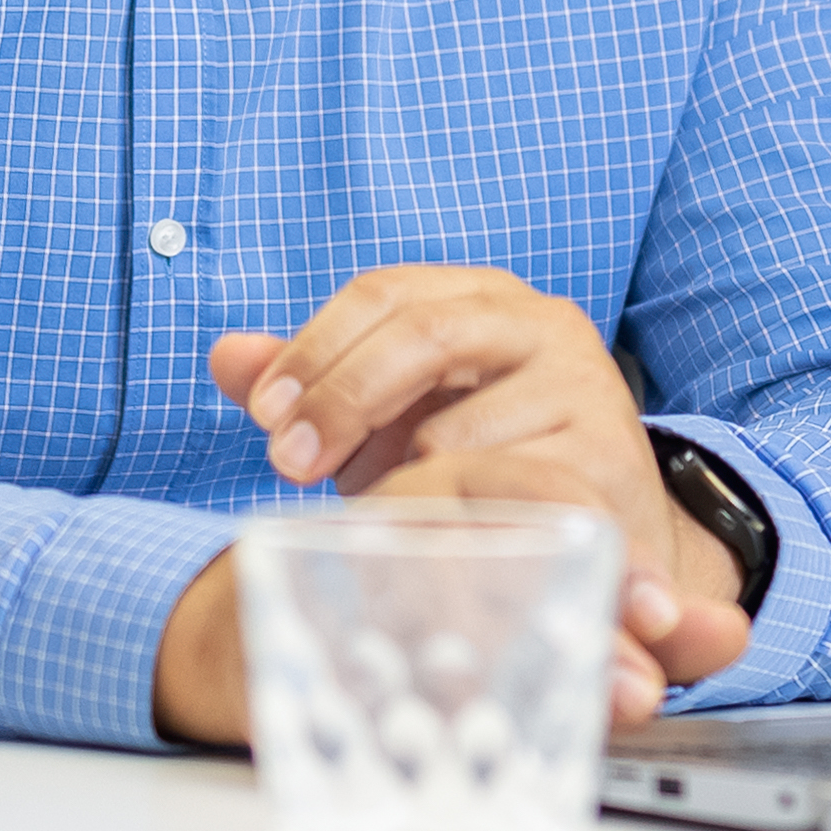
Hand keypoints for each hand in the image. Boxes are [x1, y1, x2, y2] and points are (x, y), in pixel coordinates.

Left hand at [143, 267, 752, 747]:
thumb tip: (224, 355)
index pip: (384, 292)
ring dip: (394, 478)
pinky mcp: (606, 455)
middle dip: (340, 399)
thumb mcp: (391, 419)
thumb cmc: (484, 463)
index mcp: (483, 297)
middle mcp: (541, 322)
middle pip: (422, 336)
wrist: (604, 535)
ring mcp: (582, 384)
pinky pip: (499, 488)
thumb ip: (314, 385)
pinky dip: (449, 516)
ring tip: (372, 515)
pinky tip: (425, 538)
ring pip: (455, 424)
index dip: (313, 349)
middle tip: (285, 464)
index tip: (262, 415)